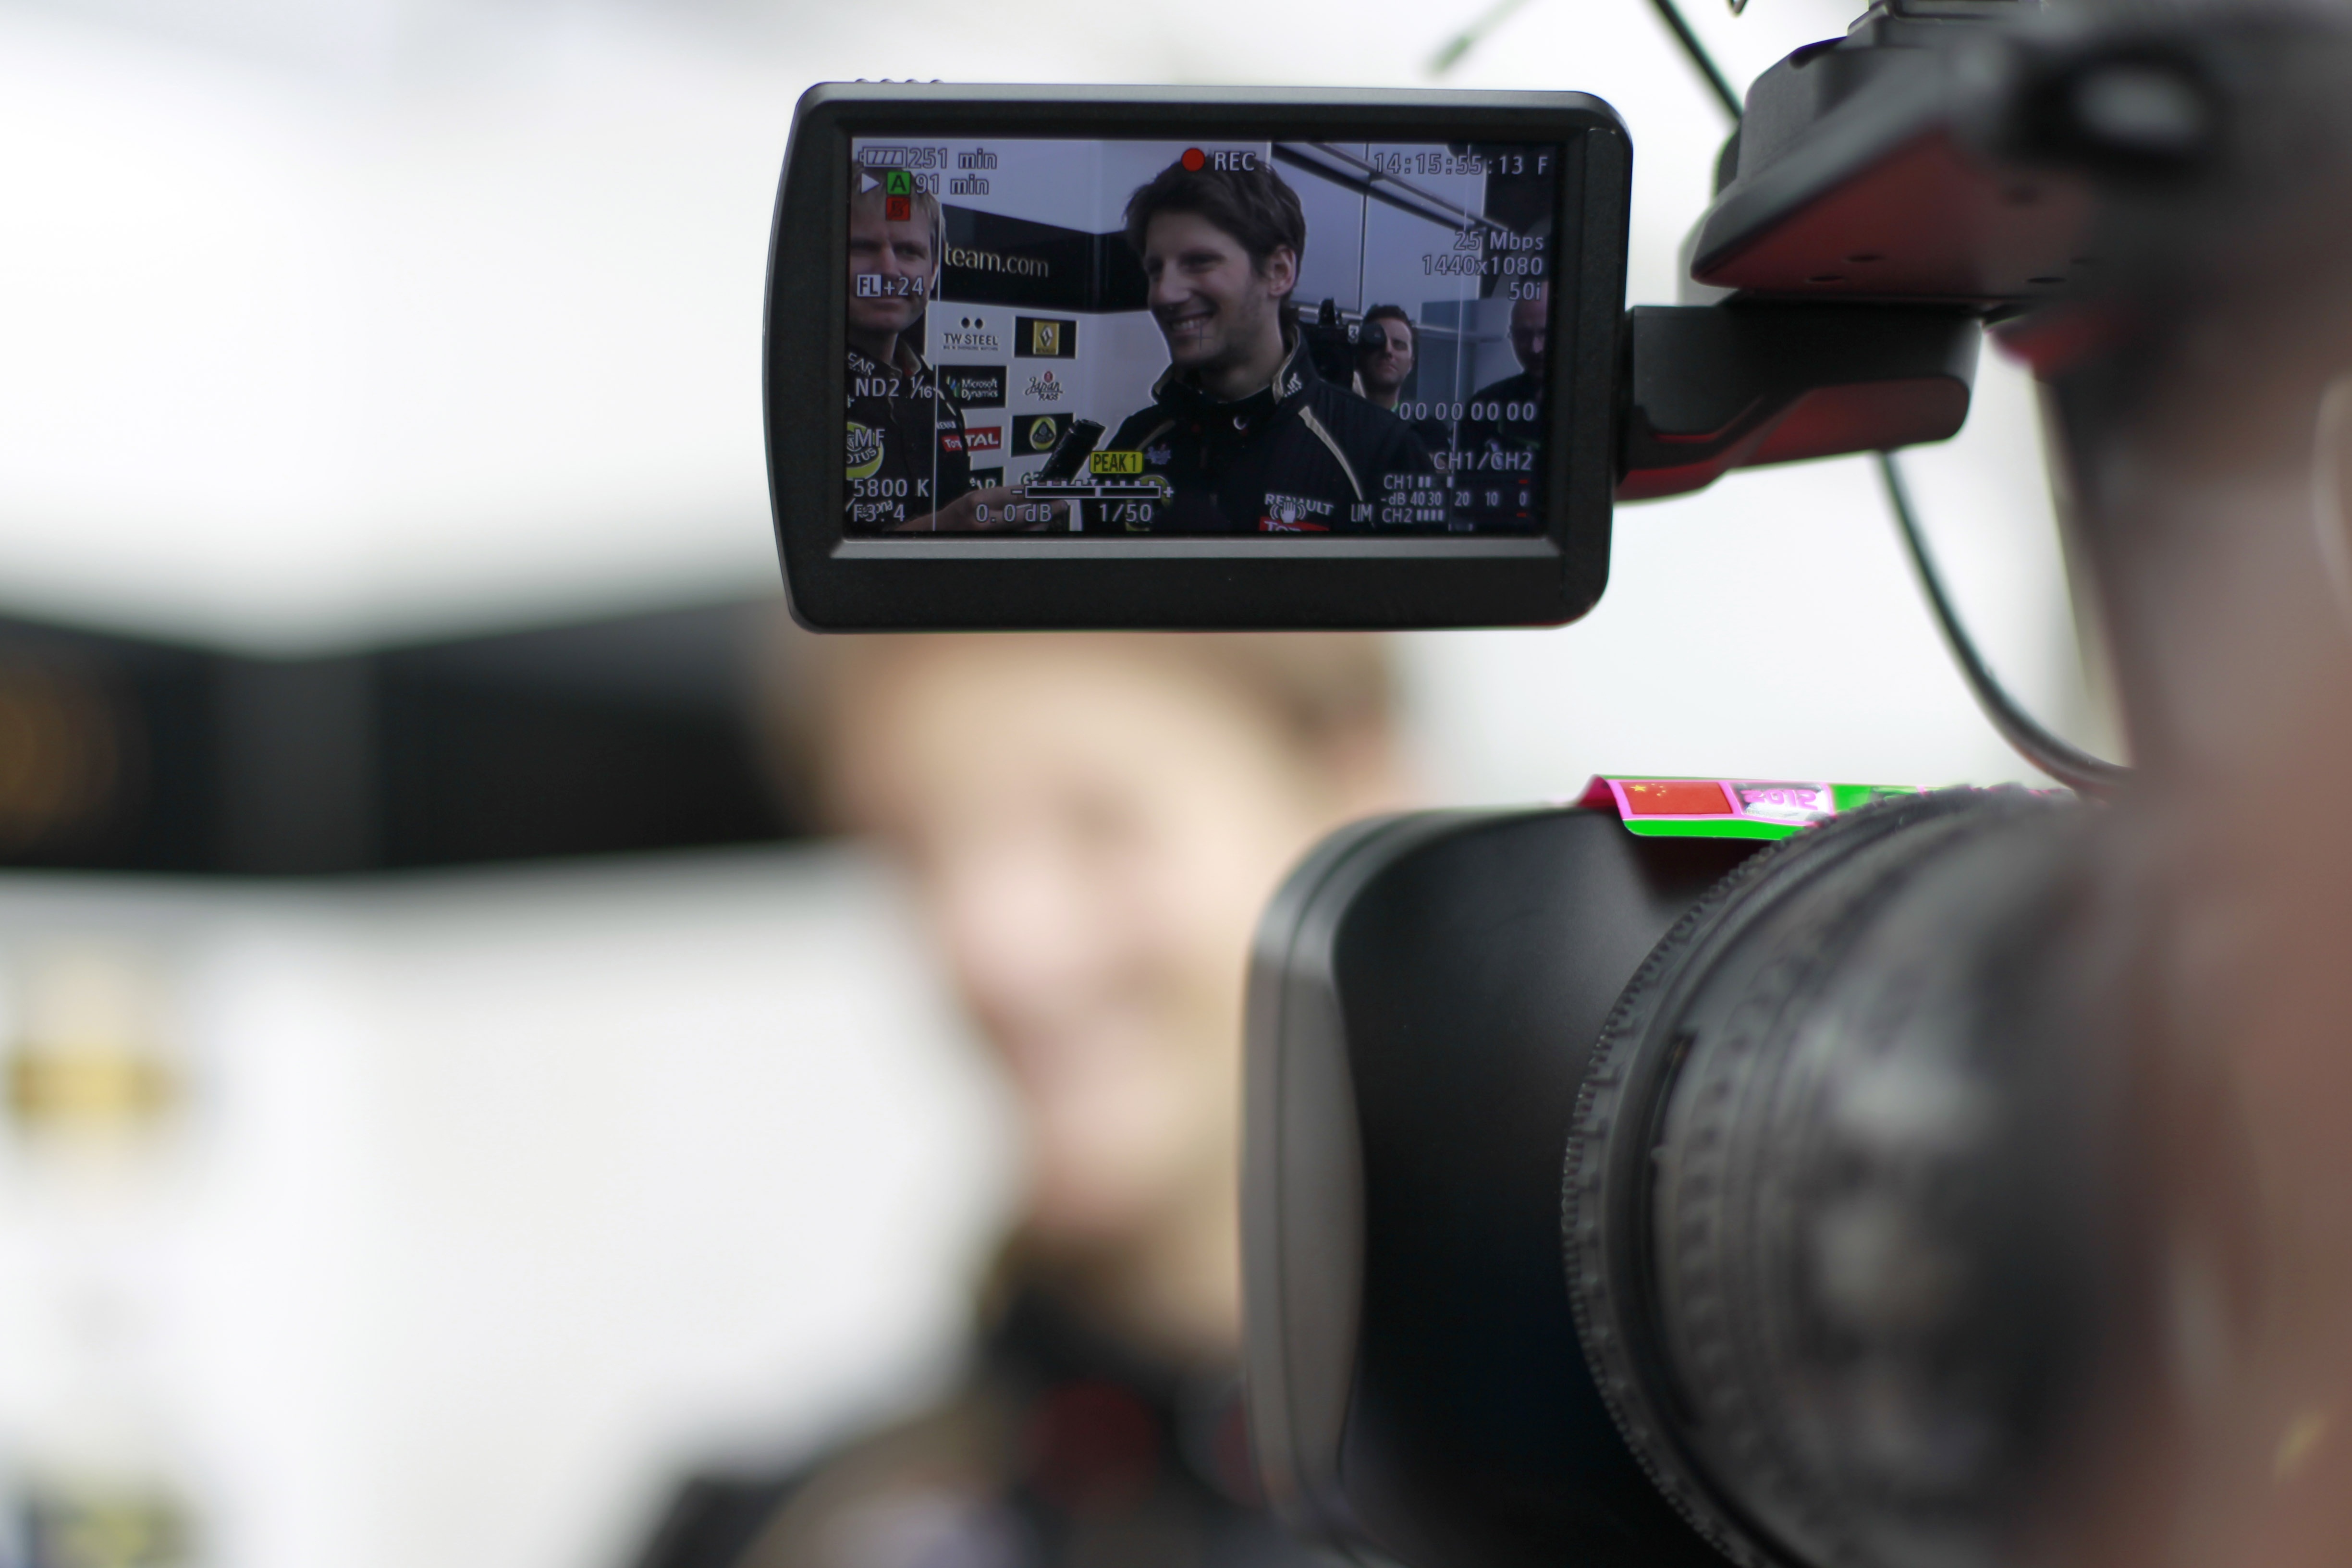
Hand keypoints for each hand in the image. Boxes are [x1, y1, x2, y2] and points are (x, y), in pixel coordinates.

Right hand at [887, 486, 1067, 532]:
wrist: (937, 535)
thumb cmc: (957, 516)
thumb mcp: (976, 497)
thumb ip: (1002, 496)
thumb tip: (1030, 495)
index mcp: (977, 502)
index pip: (1015, 495)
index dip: (1037, 493)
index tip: (1050, 491)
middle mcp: (983, 521)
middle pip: (1024, 514)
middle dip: (1045, 508)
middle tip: (1060, 504)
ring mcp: (988, 538)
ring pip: (1024, 530)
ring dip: (1040, 522)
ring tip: (1050, 515)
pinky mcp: (992, 548)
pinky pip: (1018, 541)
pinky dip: (1030, 534)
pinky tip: (1037, 528)